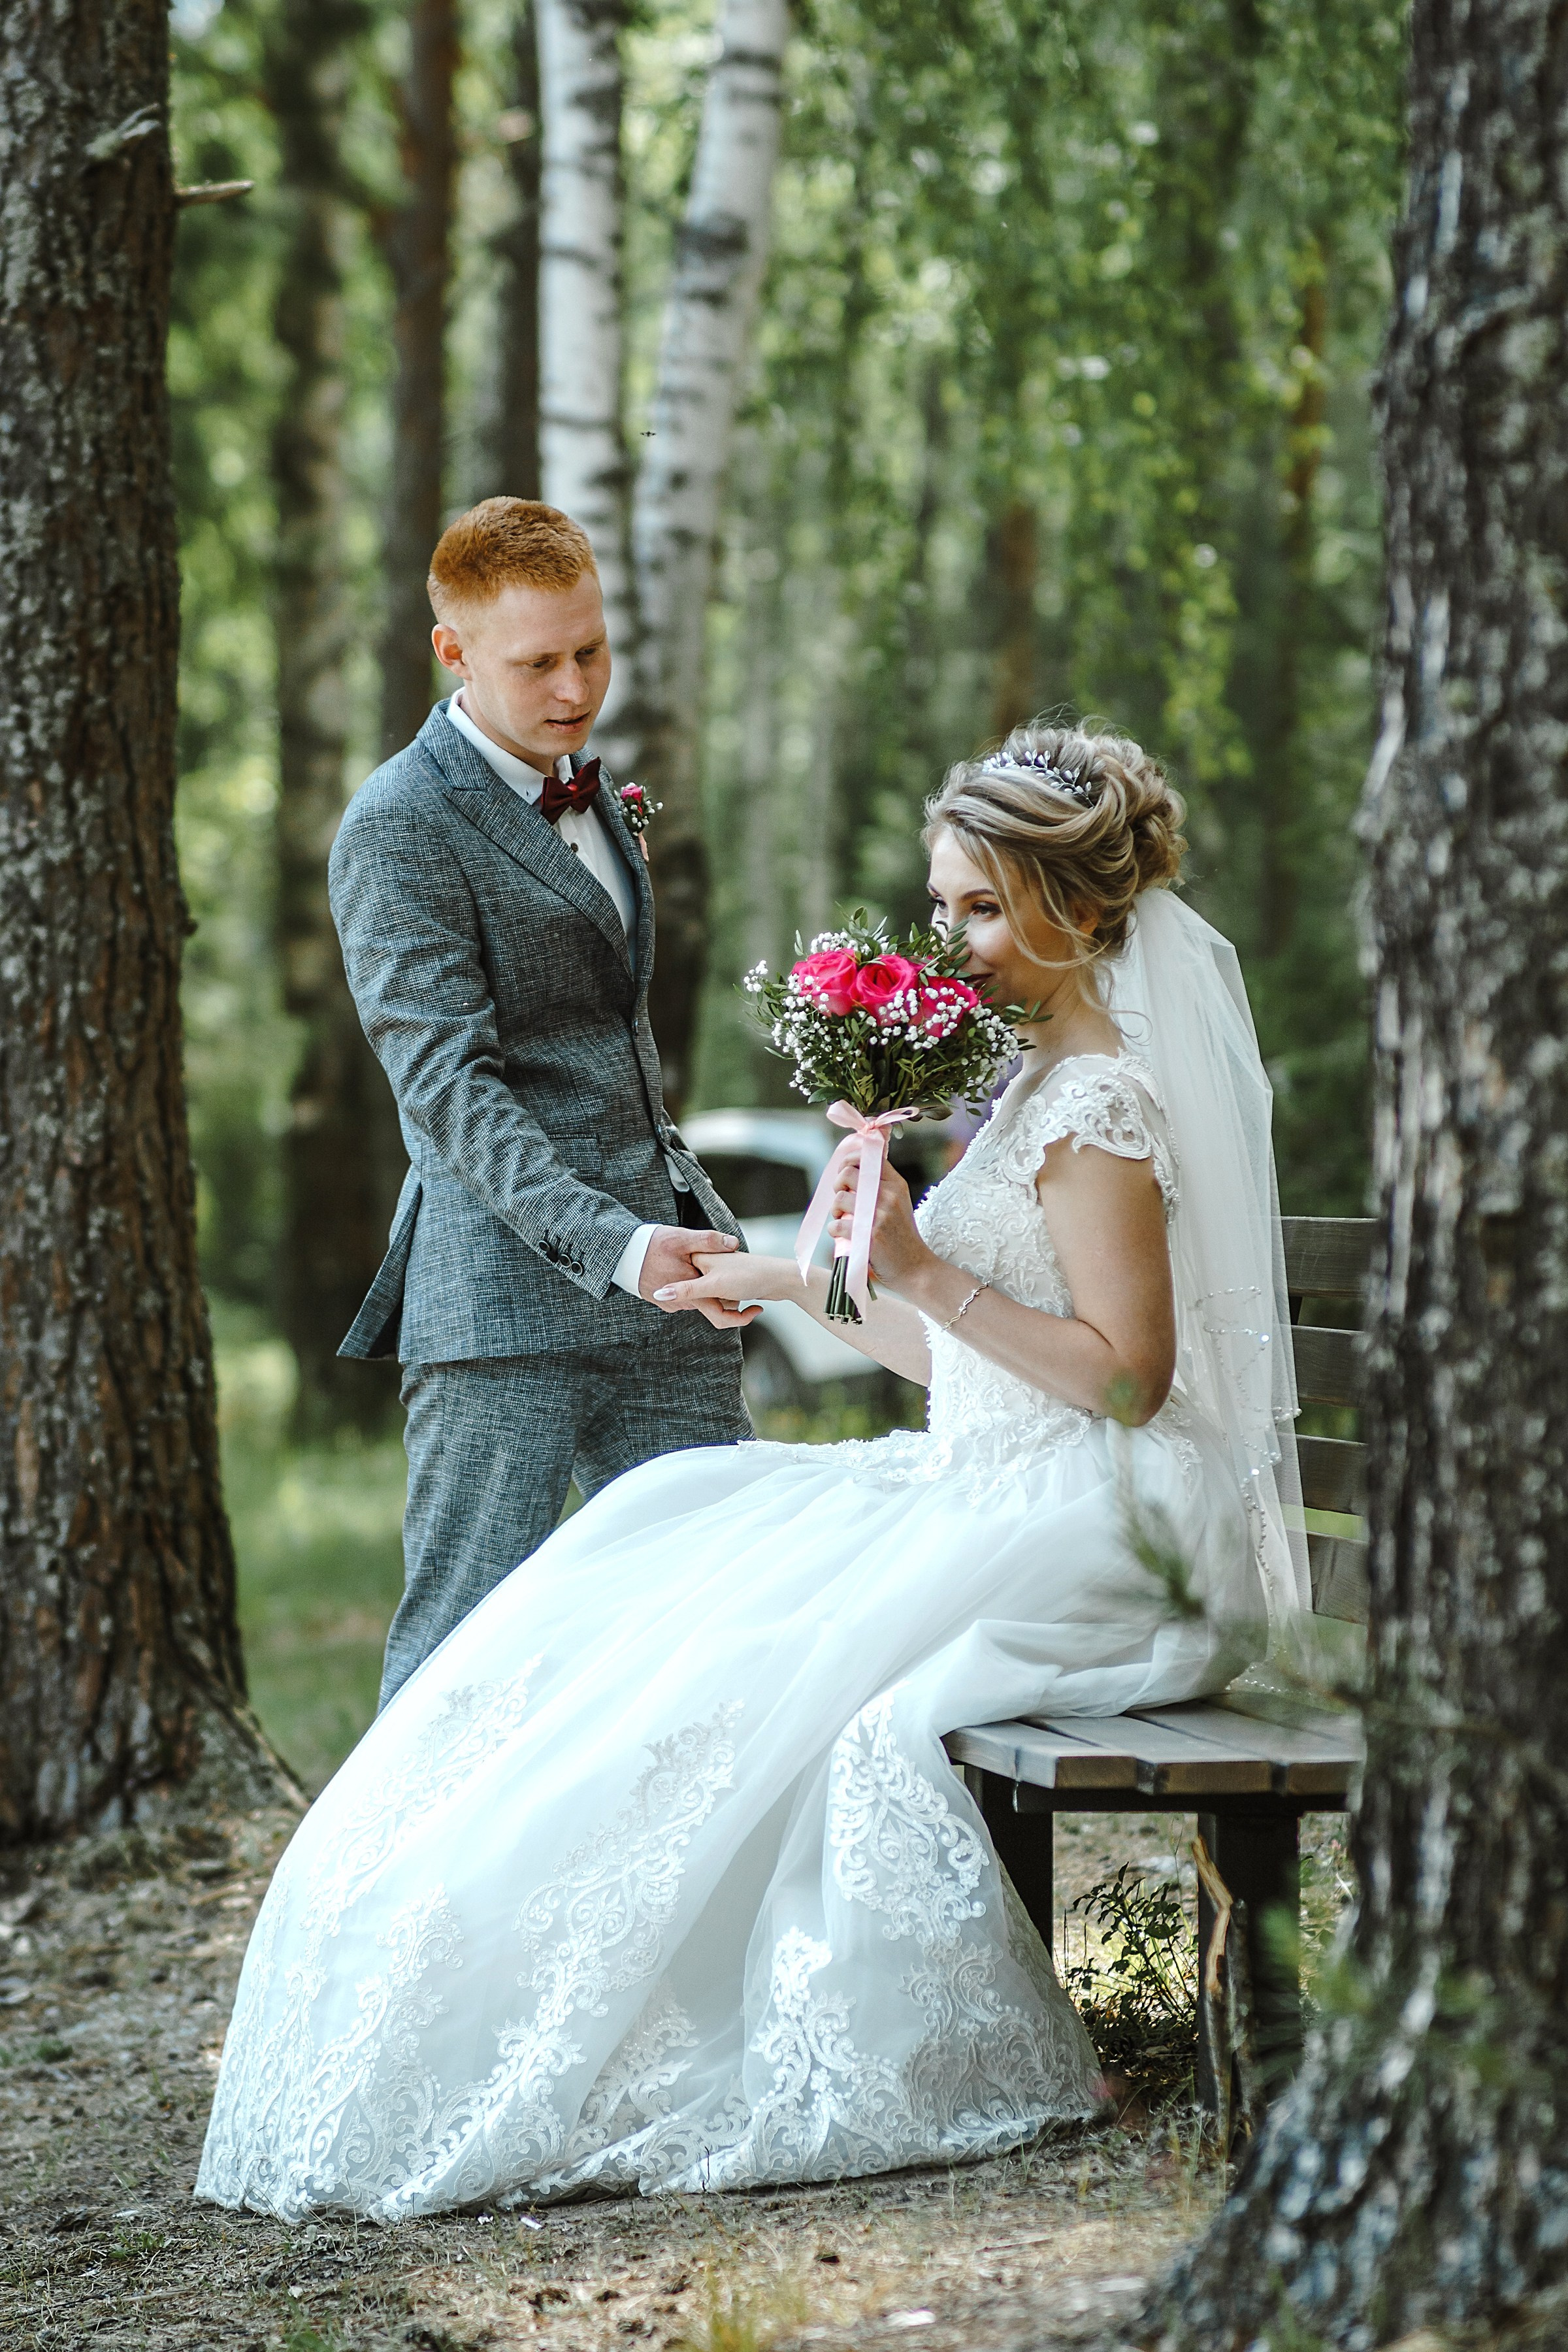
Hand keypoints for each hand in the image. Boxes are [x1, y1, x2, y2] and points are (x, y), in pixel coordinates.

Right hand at [639, 1226, 759, 1328]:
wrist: (621, 1255)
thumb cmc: (652, 1245)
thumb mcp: (683, 1238)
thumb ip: (709, 1241)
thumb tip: (733, 1243)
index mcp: (691, 1292)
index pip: (722, 1308)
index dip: (736, 1305)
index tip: (752, 1304)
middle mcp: (681, 1303)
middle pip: (710, 1304)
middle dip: (720, 1293)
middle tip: (722, 1275)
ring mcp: (670, 1305)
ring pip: (697, 1300)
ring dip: (704, 1289)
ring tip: (703, 1269)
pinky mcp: (663, 1302)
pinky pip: (684, 1298)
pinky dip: (691, 1288)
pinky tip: (685, 1271)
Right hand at [652, 1251, 801, 1315]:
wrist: (780, 1277)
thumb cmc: (747, 1275)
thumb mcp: (712, 1284)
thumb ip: (685, 1289)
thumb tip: (659, 1294)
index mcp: (695, 1261)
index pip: (681, 1285)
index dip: (695, 1295)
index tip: (716, 1295)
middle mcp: (702, 1266)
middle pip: (697, 1296)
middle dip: (714, 1303)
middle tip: (735, 1293)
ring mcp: (713, 1275)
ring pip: (709, 1300)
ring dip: (724, 1304)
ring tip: (743, 1294)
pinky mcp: (724, 1283)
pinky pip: (720, 1300)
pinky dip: (730, 1302)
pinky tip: (744, 1298)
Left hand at [828, 1143, 937, 1291]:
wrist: (915, 1267)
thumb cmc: (901, 1237)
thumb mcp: (898, 1204)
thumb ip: (880, 1186)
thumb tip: (850, 1170)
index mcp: (896, 1184)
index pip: (868, 1157)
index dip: (849, 1160)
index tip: (843, 1171)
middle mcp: (889, 1195)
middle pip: (848, 1173)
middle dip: (838, 1184)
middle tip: (841, 1199)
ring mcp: (880, 1215)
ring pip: (839, 1199)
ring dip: (835, 1211)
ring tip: (843, 1220)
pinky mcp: (870, 1235)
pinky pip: (837, 1225)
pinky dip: (834, 1231)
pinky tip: (842, 1236)